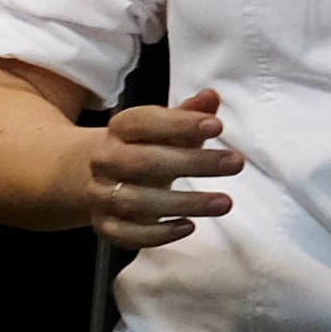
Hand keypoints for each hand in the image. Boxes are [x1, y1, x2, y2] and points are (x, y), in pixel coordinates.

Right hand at [79, 88, 241, 249]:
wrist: (94, 173)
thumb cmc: (143, 146)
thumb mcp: (163, 126)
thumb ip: (188, 113)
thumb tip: (211, 97)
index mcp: (119, 129)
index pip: (144, 122)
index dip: (180, 123)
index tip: (218, 127)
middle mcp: (105, 160)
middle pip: (145, 162)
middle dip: (193, 163)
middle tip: (236, 163)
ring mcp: (102, 195)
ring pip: (138, 201)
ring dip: (185, 203)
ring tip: (225, 202)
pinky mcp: (104, 226)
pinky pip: (126, 234)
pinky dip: (157, 234)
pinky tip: (189, 226)